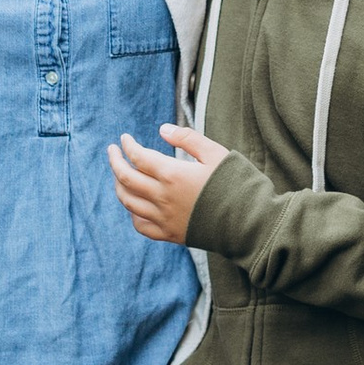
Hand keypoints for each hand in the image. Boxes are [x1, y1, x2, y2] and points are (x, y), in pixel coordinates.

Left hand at [108, 122, 227, 244]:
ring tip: (119, 174)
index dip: (127, 145)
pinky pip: (140, 225)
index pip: (138, 157)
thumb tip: (162, 129)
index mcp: (173, 175)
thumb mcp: (216, 153)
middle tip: (112, 151)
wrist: (251, 225)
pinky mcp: (170, 235)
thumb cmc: (237, 184)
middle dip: (115, 162)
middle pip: (126, 178)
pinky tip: (135, 204)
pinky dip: (132, 212)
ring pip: (128, 202)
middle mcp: (163, 198)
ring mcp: (164, 219)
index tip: (124, 138)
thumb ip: (187, 138)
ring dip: (119, 185)